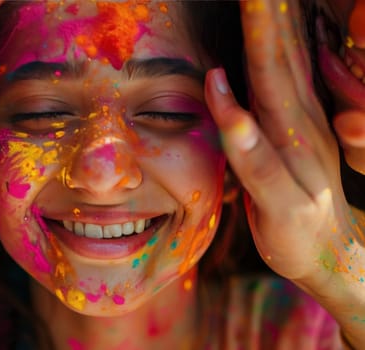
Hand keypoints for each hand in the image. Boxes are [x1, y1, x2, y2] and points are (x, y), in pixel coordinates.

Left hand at [205, 0, 364, 344]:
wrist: (330, 254)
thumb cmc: (298, 193)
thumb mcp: (287, 144)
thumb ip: (271, 107)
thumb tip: (256, 67)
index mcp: (298, 114)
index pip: (283, 52)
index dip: (271, 12)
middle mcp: (302, 129)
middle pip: (281, 61)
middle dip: (269, 13)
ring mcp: (297, 163)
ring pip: (275, 98)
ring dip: (262, 49)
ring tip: (254, 1)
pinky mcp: (284, 200)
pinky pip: (259, 162)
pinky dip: (241, 128)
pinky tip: (222, 91)